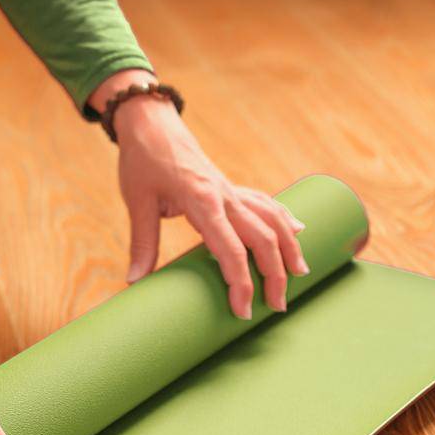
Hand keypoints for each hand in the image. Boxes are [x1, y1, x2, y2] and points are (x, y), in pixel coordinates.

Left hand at [97, 71, 308, 318]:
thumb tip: (134, 281)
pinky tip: (299, 230)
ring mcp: (232, 190)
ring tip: (301, 275)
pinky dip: (284, 218)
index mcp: (203, 201)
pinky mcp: (231, 187)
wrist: (151, 122)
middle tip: (277, 307)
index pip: (231, 250)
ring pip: (273, 219)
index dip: (241, 283)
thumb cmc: (142, 160)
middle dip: (274, 275)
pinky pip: (266, 203)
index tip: (242, 311)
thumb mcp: (137, 201)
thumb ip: (141, 242)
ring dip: (290, 248)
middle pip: (263, 239)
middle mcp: (225, 196)